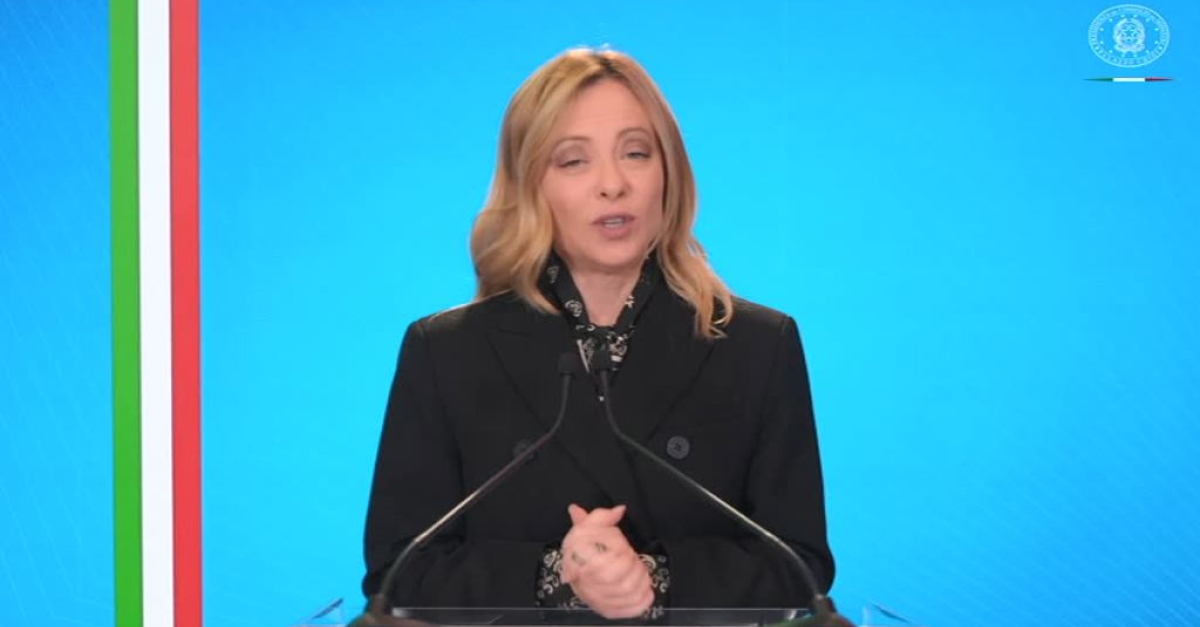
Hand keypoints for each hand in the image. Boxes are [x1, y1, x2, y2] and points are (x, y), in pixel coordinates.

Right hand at [559, 503, 653, 618]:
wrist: (576, 564)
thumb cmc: (585, 543)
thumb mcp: (591, 524)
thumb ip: (604, 516)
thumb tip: (620, 510)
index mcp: (578, 560)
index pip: (602, 565)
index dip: (621, 557)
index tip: (625, 550)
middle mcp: (584, 583)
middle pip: (618, 581)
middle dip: (635, 570)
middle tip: (638, 562)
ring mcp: (595, 599)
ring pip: (624, 596)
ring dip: (641, 584)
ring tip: (645, 575)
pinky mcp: (605, 610)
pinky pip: (624, 611)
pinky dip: (640, 604)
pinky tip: (648, 594)